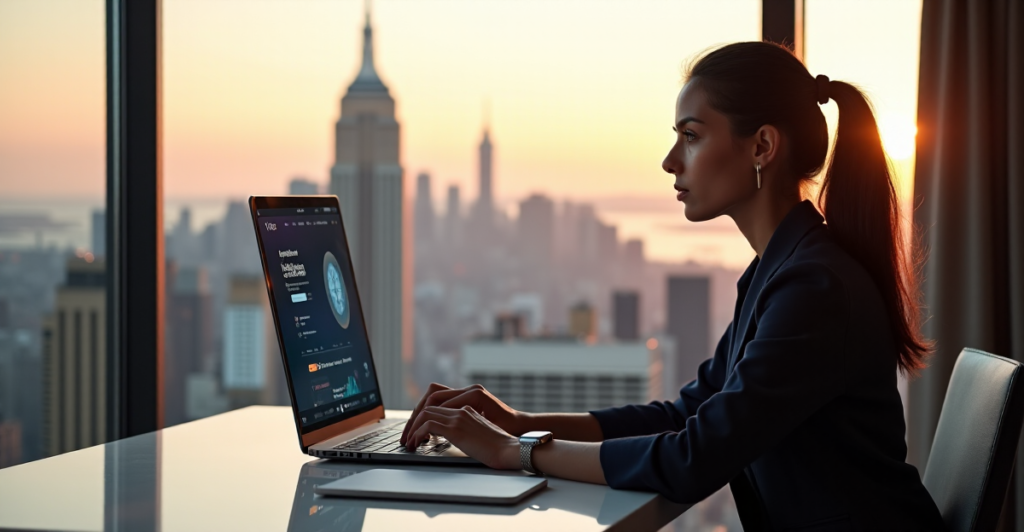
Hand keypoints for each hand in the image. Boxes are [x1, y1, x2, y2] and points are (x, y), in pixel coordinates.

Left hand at [404, 405, 520, 469]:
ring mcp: (458, 417)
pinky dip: (418, 433)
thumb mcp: (481, 432)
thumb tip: (456, 438)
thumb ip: (468, 429)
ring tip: (409, 442)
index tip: (418, 430)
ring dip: (413, 427)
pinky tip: (416, 443)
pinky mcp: (456, 428)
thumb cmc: (499, 446)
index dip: (425, 416)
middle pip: (428, 405)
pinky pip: (428, 425)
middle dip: (414, 421)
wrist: (509, 449)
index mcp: (468, 408)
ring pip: (425, 413)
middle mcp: (462, 409)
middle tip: (408, 436)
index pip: (439, 405)